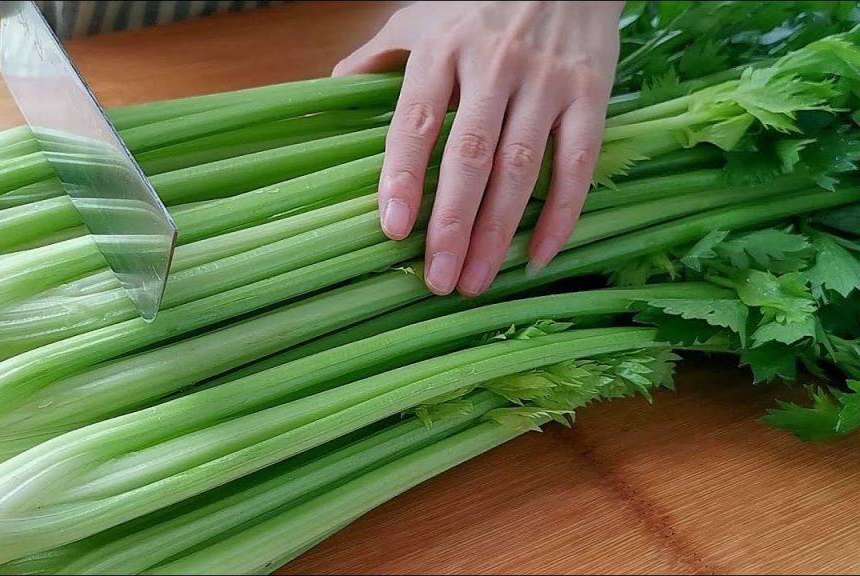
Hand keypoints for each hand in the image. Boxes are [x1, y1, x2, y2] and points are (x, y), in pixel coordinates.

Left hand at [334, 1, 623, 296]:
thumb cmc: (479, 1)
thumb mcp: (420, 16)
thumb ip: (377, 56)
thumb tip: (329, 92)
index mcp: (443, 50)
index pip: (417, 122)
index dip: (404, 177)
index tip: (393, 229)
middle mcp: (494, 66)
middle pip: (471, 157)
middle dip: (452, 225)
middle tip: (437, 279)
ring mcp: (546, 81)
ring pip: (522, 168)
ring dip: (498, 232)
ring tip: (475, 281)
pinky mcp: (590, 94)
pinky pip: (577, 163)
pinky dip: (562, 213)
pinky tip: (538, 257)